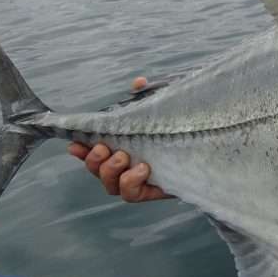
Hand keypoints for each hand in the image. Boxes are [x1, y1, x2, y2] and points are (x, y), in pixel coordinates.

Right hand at [67, 76, 171, 202]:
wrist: (203, 155)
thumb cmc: (174, 132)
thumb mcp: (159, 114)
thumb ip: (146, 98)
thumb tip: (139, 82)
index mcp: (119, 149)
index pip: (91, 151)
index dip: (80, 149)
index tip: (75, 143)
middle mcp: (123, 168)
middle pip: (96, 169)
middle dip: (94, 160)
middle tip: (105, 148)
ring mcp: (134, 182)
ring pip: (110, 184)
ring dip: (110, 170)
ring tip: (123, 157)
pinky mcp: (149, 192)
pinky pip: (131, 194)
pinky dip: (131, 182)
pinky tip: (143, 168)